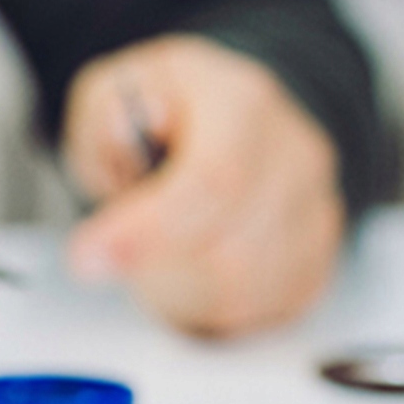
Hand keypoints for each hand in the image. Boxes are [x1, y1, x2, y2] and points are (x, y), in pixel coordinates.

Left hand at [62, 35, 345, 337]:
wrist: (235, 125)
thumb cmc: (171, 113)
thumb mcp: (113, 93)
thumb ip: (107, 119)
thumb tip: (124, 135)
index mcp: (243, 103)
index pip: (212, 179)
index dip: (148, 230)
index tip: (87, 257)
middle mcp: (293, 155)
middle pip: (229, 251)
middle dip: (153, 267)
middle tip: (109, 252)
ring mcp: (315, 210)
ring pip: (241, 290)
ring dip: (177, 288)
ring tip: (151, 251)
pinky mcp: (316, 258)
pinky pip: (258, 311)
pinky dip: (207, 306)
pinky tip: (186, 269)